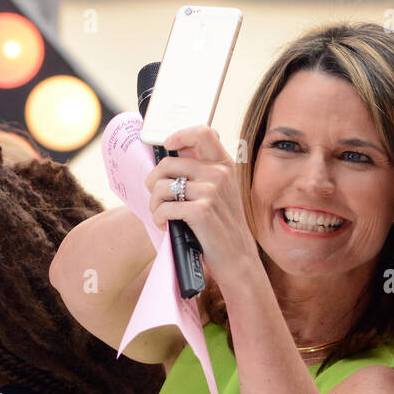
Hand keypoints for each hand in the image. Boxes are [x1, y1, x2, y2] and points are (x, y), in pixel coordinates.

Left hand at [144, 124, 255, 291]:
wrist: (239, 261)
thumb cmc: (224, 229)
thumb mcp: (221, 194)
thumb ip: (203, 173)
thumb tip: (173, 154)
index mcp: (225, 166)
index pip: (201, 132)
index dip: (179, 135)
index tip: (167, 146)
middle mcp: (219, 175)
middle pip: (168, 163)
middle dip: (153, 181)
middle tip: (157, 197)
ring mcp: (211, 192)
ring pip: (161, 187)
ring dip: (154, 203)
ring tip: (162, 214)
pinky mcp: (201, 212)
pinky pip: (164, 208)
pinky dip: (159, 219)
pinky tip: (165, 226)